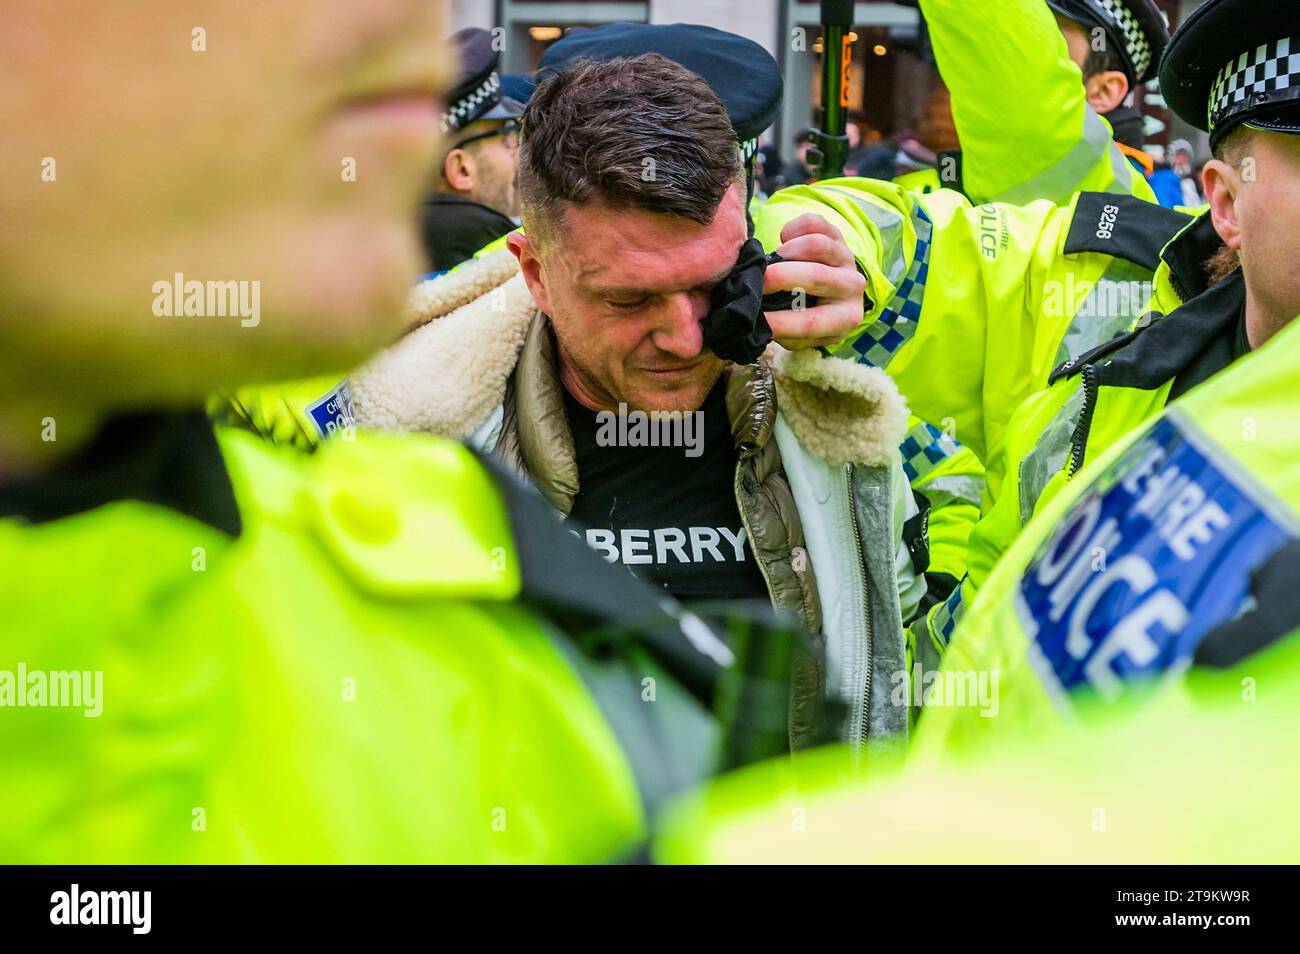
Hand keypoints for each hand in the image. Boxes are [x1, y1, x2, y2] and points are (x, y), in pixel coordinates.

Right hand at [762, 214, 867, 350]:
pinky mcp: (837, 234)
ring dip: (785, 252)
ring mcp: (847, 257)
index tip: (754, 317)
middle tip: (756, 282)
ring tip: (772, 262)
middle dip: (778, 278)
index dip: (779, 321)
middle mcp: (853, 287)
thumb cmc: (806, 317)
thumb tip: (755, 316)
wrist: (830, 295)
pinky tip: (783, 241)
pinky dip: (791, 229)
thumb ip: (781, 328)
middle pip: (816, 276)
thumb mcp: (798, 334)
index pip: (811, 322)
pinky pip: (813, 223)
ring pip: (816, 244)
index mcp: (844, 318)